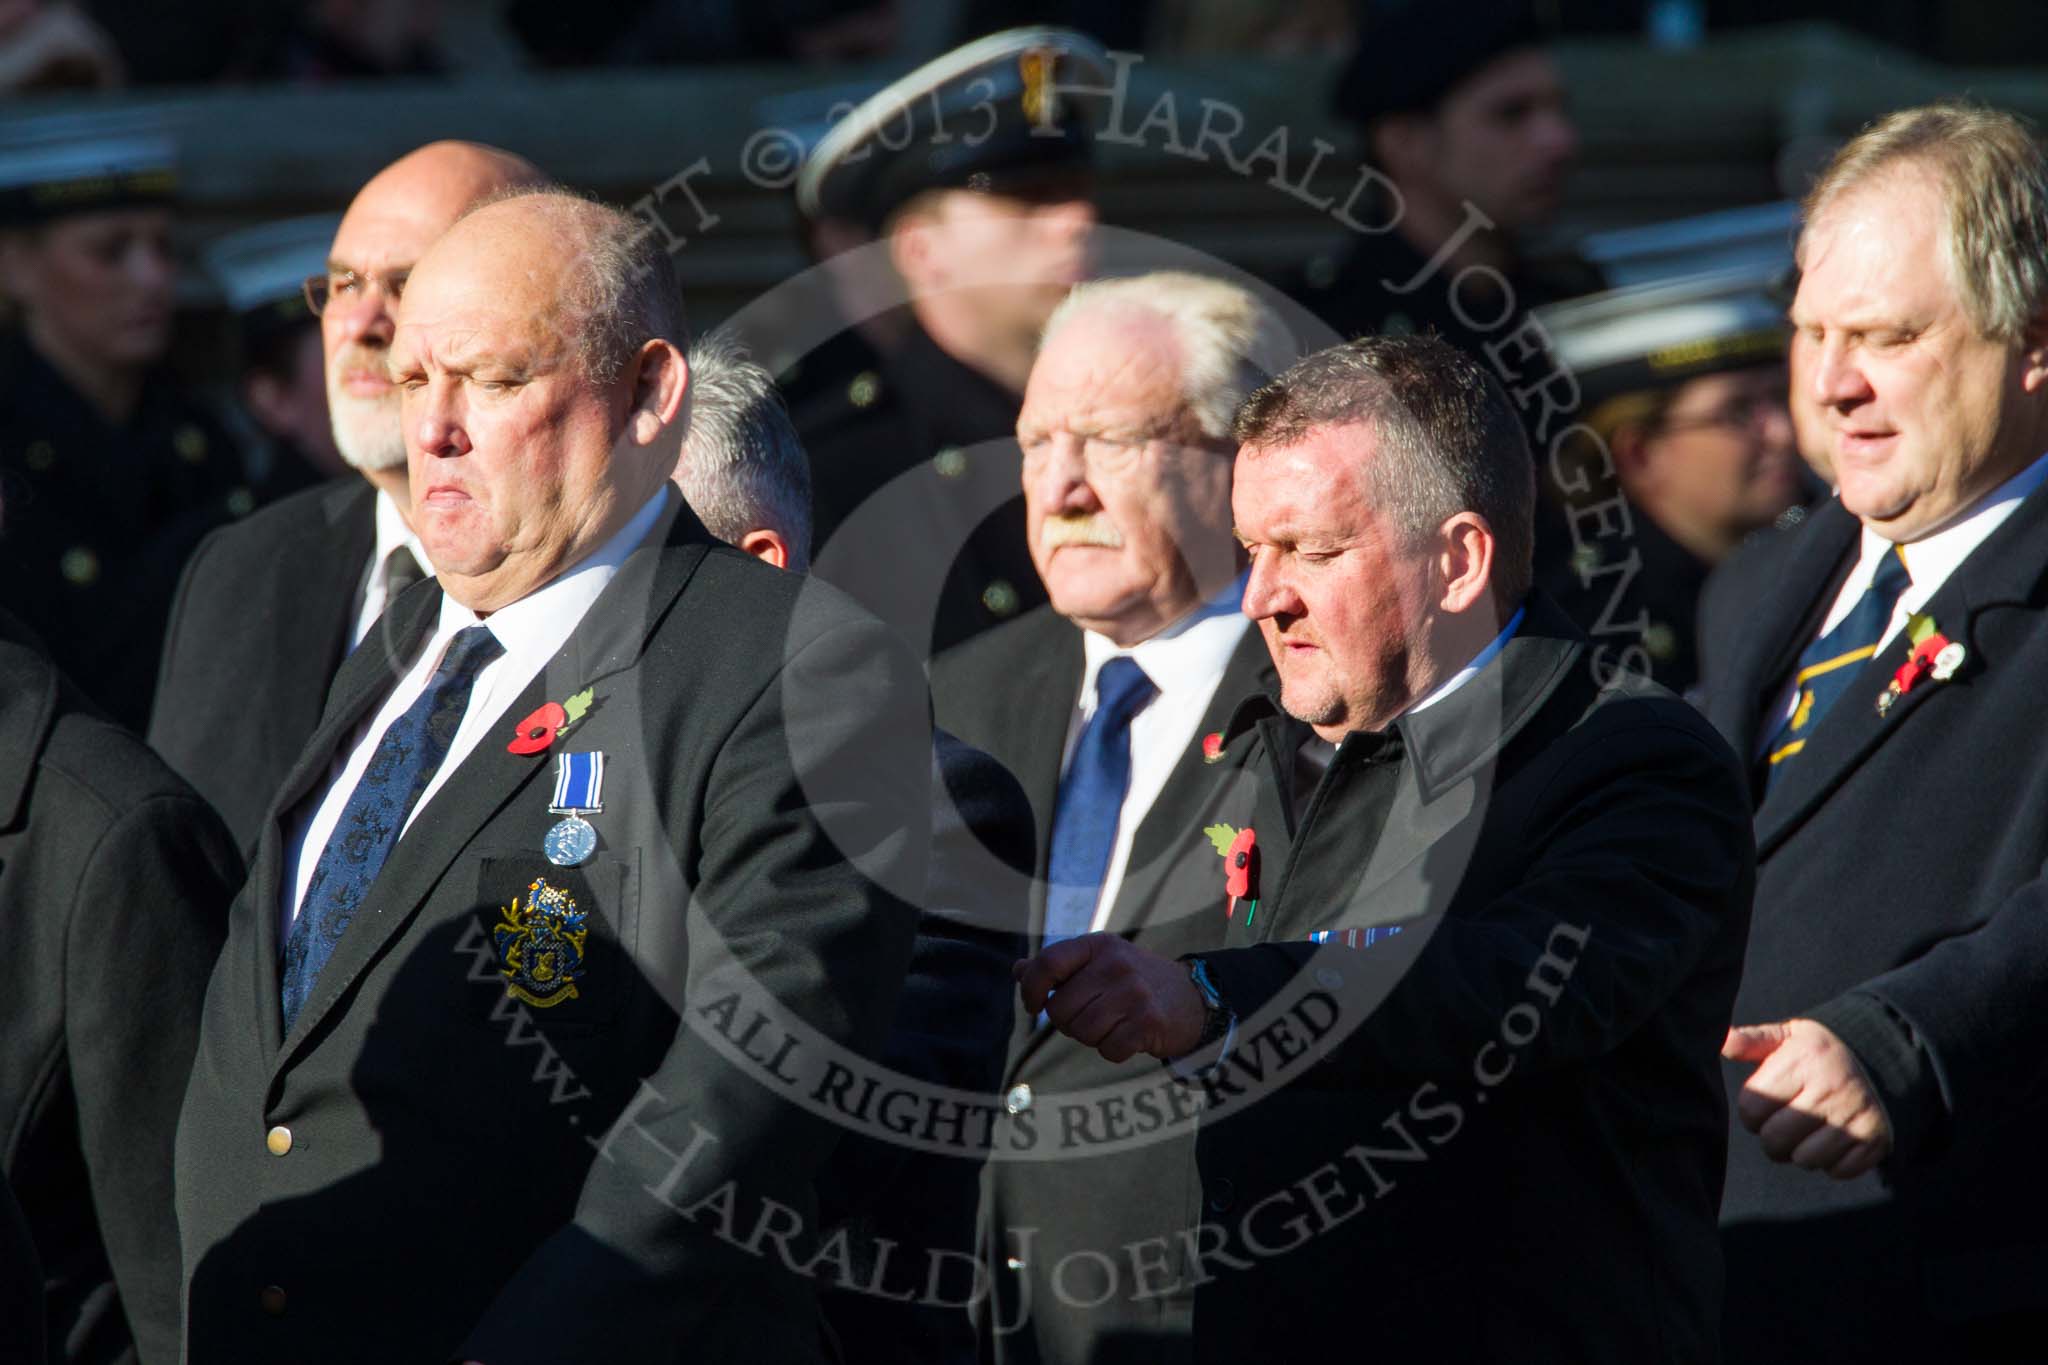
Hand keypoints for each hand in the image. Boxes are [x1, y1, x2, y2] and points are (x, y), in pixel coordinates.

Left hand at [1014, 933, 1206, 1062]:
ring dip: (1090, 1038)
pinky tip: (1127, 1038)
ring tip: (1111, 1025)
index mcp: (1098, 945)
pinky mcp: (1148, 1021)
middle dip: (1068, 1022)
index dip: (1030, 988)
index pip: (1047, 963)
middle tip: (1090, 1018)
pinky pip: (1107, 1050)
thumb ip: (1058, 967)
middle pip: (1060, 1009)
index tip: (1033, 1005)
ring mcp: (1134, 992)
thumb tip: (1017, 970)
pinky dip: (1112, 1051)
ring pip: (1082, 1032)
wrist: (1192, 999)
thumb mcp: (1098, 963)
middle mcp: (1116, 964)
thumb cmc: (1132, 982)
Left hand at [1723, 1018, 1891, 1178]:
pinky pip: (1836, 1171)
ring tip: (1808, 1131)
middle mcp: (1832, 1090)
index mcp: (1804, 1060)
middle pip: (1774, 1140)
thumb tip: (1722, 1041)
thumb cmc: (1819, 1053)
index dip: (1751, 1112)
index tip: (1766, 1103)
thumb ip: (1752, 1040)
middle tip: (1783, 1123)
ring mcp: (1856, 1118)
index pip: (1751, 1109)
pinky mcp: (1874, 1141)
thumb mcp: (1788, 1036)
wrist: (1882, 1061)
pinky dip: (1830, 1163)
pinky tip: (1833, 1140)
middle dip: (1771, 1137)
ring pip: (1804, 1160)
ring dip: (1800, 1152)